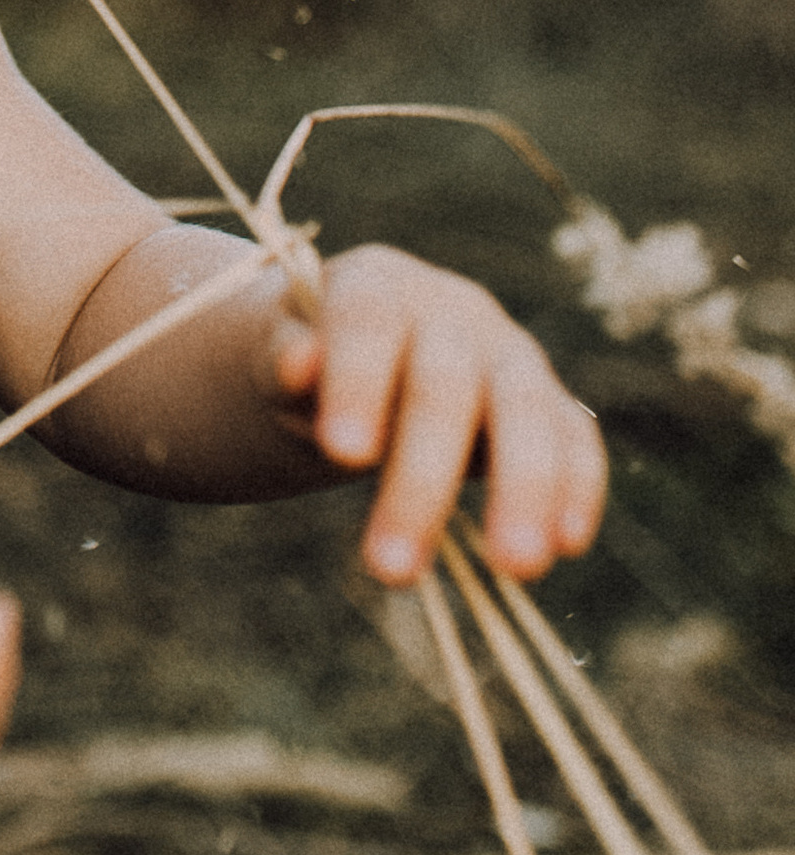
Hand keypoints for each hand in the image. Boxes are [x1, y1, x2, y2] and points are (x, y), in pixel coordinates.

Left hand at [265, 243, 606, 584]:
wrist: (355, 352)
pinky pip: (574, 436)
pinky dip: (578, 484)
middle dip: (422, 478)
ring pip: (527, 410)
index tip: (343, 455)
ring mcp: (510, 352)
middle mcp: (453, 311)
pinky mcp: (548, 401)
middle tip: (391, 568)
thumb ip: (284, 363)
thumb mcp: (277, 359)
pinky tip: (569, 543)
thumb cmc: (309, 363)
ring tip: (515, 568)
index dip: (358, 382)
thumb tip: (296, 366)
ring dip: (524, 490)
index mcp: (376, 285)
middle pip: (446, 385)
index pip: (367, 324)